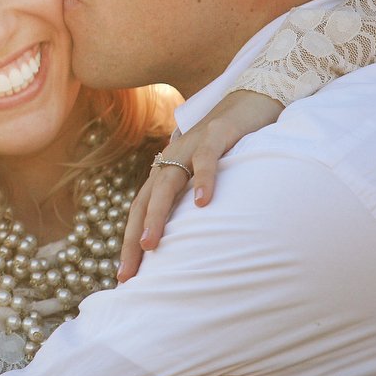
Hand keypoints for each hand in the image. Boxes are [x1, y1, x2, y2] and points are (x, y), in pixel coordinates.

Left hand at [118, 90, 283, 281]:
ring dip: (158, 214)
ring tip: (151, 245)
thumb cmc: (229, 145)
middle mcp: (172, 157)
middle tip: (129, 271)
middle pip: (145, 200)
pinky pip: (208, 158)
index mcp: (167, 170)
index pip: (141, 209)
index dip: (130, 240)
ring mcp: (192, 144)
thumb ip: (195, 202)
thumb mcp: (207, 176)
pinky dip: (204, 179)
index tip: (125, 277)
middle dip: (134, 236)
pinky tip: (204, 203)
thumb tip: (194, 245)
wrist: (250, 98)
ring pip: (167, 181)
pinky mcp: (219, 133)